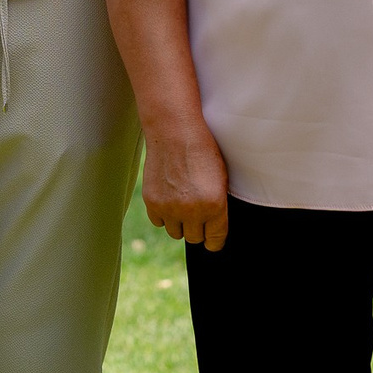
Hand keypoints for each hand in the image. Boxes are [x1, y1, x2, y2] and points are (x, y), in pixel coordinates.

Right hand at [141, 122, 231, 250]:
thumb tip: (213, 228)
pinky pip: (158, 222)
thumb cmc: (202, 151)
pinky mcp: (152, 202)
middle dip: (197, 229)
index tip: (212, 238)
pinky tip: (168, 198)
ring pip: (175, 232)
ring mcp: (170, 207)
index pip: (215, 241)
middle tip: (197, 213)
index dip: (214, 241)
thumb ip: (218, 206)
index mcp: (215, 205)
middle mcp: (192, 211)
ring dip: (179, 222)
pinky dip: (163, 214)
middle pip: (194, 238)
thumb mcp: (221, 179)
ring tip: (182, 203)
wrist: (174, 131)